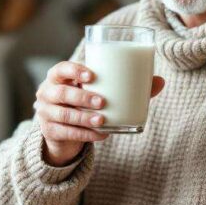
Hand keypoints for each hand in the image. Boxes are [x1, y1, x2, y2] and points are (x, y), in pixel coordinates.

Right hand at [35, 61, 165, 166]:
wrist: (63, 128)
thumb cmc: (84, 101)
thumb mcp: (98, 91)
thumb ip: (125, 86)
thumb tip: (160, 82)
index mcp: (58, 77)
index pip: (60, 69)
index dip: (74, 71)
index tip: (92, 76)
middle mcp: (46, 93)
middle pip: (61, 93)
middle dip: (82, 97)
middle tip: (102, 102)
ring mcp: (45, 113)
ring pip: (64, 115)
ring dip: (84, 118)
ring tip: (102, 120)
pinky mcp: (49, 132)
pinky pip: (67, 134)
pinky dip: (86, 135)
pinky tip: (101, 135)